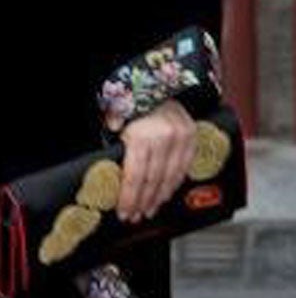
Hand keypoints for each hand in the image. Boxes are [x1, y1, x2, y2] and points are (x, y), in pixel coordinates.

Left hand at [117, 100, 195, 223]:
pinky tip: (164, 195)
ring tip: (148, 210)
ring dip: (158, 198)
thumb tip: (106, 162)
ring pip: (169, 178)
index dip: (129, 197)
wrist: (160, 81)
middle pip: (152, 181)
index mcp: (142, 134)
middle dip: (142, 202)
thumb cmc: (133, 98)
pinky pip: (183, 169)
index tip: (124, 211)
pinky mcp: (192, 138)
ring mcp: (181, 139)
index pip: (135, 175)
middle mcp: (164, 138)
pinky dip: (173, 185)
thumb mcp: (114, 116)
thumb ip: (111, 138)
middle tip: (135, 216)